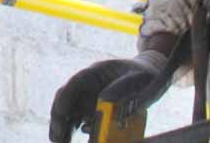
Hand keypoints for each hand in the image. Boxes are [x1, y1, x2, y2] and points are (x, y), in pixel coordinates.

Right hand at [49, 50, 169, 142]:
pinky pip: (77, 124)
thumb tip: (104, 101)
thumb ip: (122, 89)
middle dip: (59, 118)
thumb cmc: (143, 76)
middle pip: (66, 100)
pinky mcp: (91, 114)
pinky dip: (73, 133)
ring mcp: (87, 100)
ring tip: (61, 142)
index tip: (62, 111)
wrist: (149, 79)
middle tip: (59, 136)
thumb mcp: (138, 79)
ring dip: (62, 129)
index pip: (76, 83)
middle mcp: (87, 87)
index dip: (66, 96)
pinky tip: (74, 141)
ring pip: (68, 114)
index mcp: (96, 73)